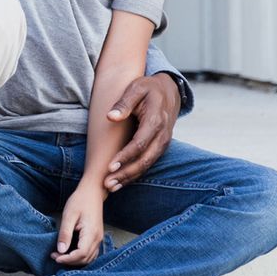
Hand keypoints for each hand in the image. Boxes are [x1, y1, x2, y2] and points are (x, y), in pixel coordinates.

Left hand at [53, 184, 105, 266]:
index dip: (68, 259)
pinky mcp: (97, 237)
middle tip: (54, 256)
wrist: (92, 192)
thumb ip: (65, 233)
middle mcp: (98, 239)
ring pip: (89, 258)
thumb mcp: (69, 216)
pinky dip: (81, 256)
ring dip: (75, 260)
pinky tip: (70, 252)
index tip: (55, 257)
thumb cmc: (80, 201)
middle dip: (69, 261)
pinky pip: (91, 253)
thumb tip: (60, 250)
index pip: (81, 254)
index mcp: (91, 233)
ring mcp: (99, 239)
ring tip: (60, 255)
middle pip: (85, 258)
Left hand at [103, 73, 180, 190]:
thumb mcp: (136, 88)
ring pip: (147, 164)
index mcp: (156, 120)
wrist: (169, 91)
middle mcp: (162, 135)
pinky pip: (148, 162)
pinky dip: (136, 172)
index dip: (125, 157)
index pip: (139, 144)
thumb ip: (123, 102)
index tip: (109, 167)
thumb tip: (110, 117)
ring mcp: (163, 142)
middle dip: (126, 173)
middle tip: (107, 184)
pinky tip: (122, 180)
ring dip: (130, 177)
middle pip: (145, 160)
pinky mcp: (160, 146)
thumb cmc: (148, 88)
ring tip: (112, 187)